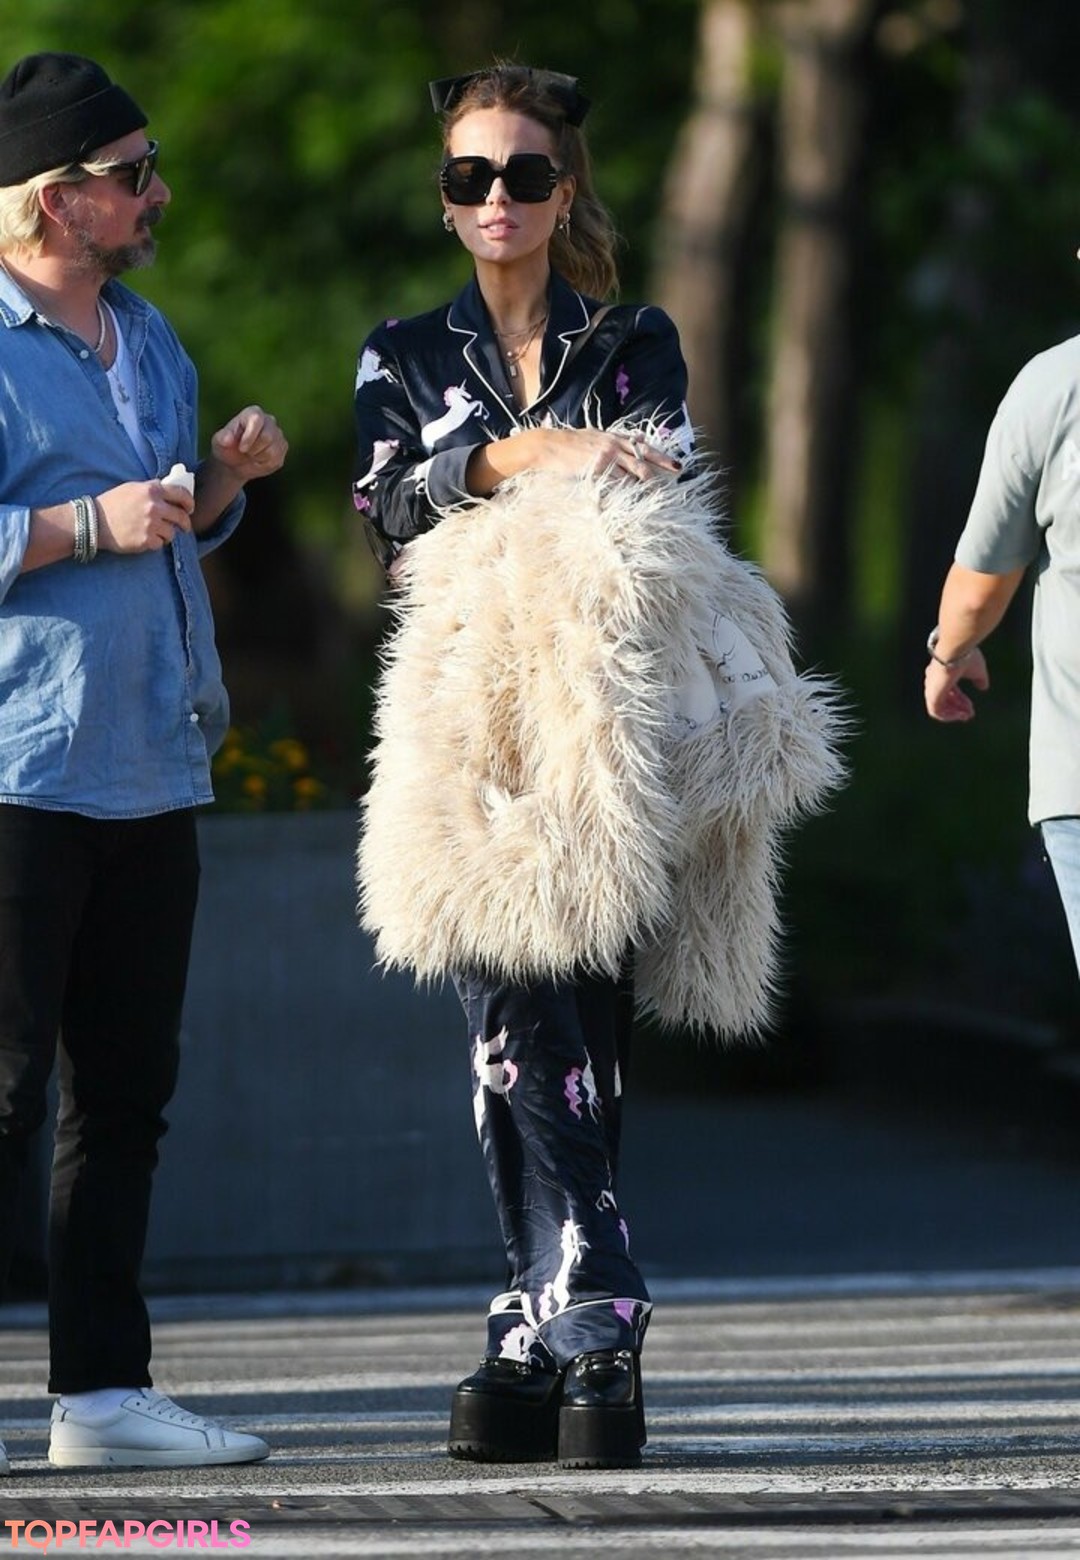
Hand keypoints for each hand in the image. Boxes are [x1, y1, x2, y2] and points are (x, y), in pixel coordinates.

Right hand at [95, 480, 194, 552]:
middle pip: (182, 516)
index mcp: (152, 490)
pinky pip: (160, 544)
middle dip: (184, 523)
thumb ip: (153, 488)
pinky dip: (155, 543)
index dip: (189, 503)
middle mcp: (154, 506)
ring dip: (167, 534)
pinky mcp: (146, 540)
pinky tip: (145, 538)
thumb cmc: (112, 503)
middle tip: (183, 527)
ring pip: (172, 533)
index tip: (190, 508)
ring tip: (155, 532)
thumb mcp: (132, 488)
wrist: (93, 521)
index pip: (182, 494)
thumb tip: (170, 489)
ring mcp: (151, 524)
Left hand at [209, 406, 287, 483]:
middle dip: (253, 449)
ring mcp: (278, 434)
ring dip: (258, 457)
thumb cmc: (227, 447)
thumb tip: (228, 439)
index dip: (249, 436)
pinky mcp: (283, 448)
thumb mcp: (219, 442)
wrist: (235, 462)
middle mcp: (269, 420)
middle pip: (267, 436)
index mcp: (253, 413)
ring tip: (251, 454)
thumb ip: (223, 438)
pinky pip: (277, 459)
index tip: (241, 448)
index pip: (256, 419)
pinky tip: (259, 459)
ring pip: (272, 450)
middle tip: (244, 452)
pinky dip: (265, 464)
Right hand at [532, 427, 682, 481]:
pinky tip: (635, 501)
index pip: (644, 447)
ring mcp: (606, 457)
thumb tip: (639, 437)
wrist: (549, 446)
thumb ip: (618, 438)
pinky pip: (617, 482)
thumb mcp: (597, 435)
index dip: (662, 457)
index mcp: (615, 437)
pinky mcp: (597, 469)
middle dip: (661, 469)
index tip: (677, 466)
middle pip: (644, 458)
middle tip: (675, 478)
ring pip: (633, 472)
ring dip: (646, 485)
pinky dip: (627, 492)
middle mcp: (614, 445)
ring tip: (657, 496)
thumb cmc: (570, 444)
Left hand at [924, 648, 989, 721]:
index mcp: (942, 673)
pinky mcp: (931, 695)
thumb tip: (983, 687)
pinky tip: (960, 715)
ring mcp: (931, 689)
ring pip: (940, 707)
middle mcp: (934, 681)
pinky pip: (936, 712)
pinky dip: (948, 716)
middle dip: (958, 708)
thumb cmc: (966, 657)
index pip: (949, 690)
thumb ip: (980, 679)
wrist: (955, 653)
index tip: (970, 707)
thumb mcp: (978, 669)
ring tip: (966, 716)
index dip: (960, 700)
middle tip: (969, 714)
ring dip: (954, 713)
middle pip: (945, 699)